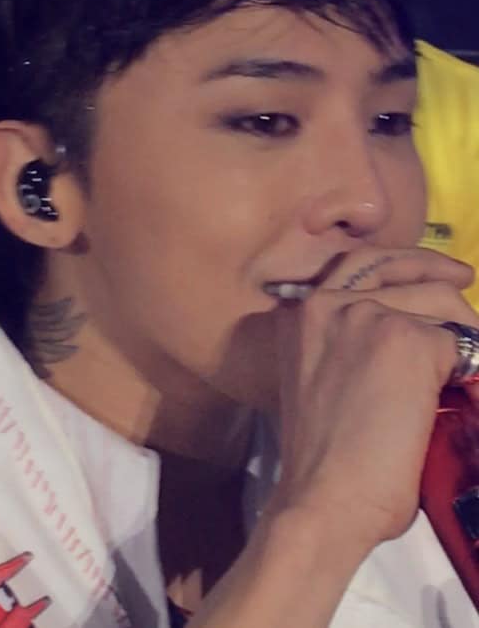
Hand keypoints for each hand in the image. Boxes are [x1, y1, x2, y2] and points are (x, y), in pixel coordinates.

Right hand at [271, 247, 476, 550]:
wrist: (324, 498)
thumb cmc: (322, 458)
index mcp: (301, 312)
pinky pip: (458, 344)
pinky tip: (456, 395)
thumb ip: (347, 341)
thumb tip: (410, 328)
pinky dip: (466, 369)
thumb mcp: (319, 378)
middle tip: (465, 281)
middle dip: (440, 275)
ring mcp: (370, 317)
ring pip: (440, 301)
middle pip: (403, 268)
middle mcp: (330, 302)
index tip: (433, 273)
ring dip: (460, 330)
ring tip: (465, 367)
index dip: (402, 264)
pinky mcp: (411, 341)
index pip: (359, 264)